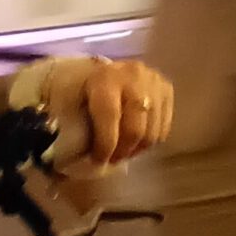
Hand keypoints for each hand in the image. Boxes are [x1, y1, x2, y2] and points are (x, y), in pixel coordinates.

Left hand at [36, 58, 173, 165]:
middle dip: (122, 150)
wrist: (102, 74)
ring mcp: (154, 81)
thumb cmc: (82, 94)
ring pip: (153, 132)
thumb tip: (69, 158)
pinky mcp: (166, 89)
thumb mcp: (70, 105)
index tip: (99, 160)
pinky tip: (135, 141)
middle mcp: (134, 75)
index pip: (110, 116)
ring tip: (123, 151)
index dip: (105, 144)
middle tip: (112, 159)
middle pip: (135, 128)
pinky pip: (163, 129)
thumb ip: (73, 127)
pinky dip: (149, 142)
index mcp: (105, 77)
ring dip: (136, 149)